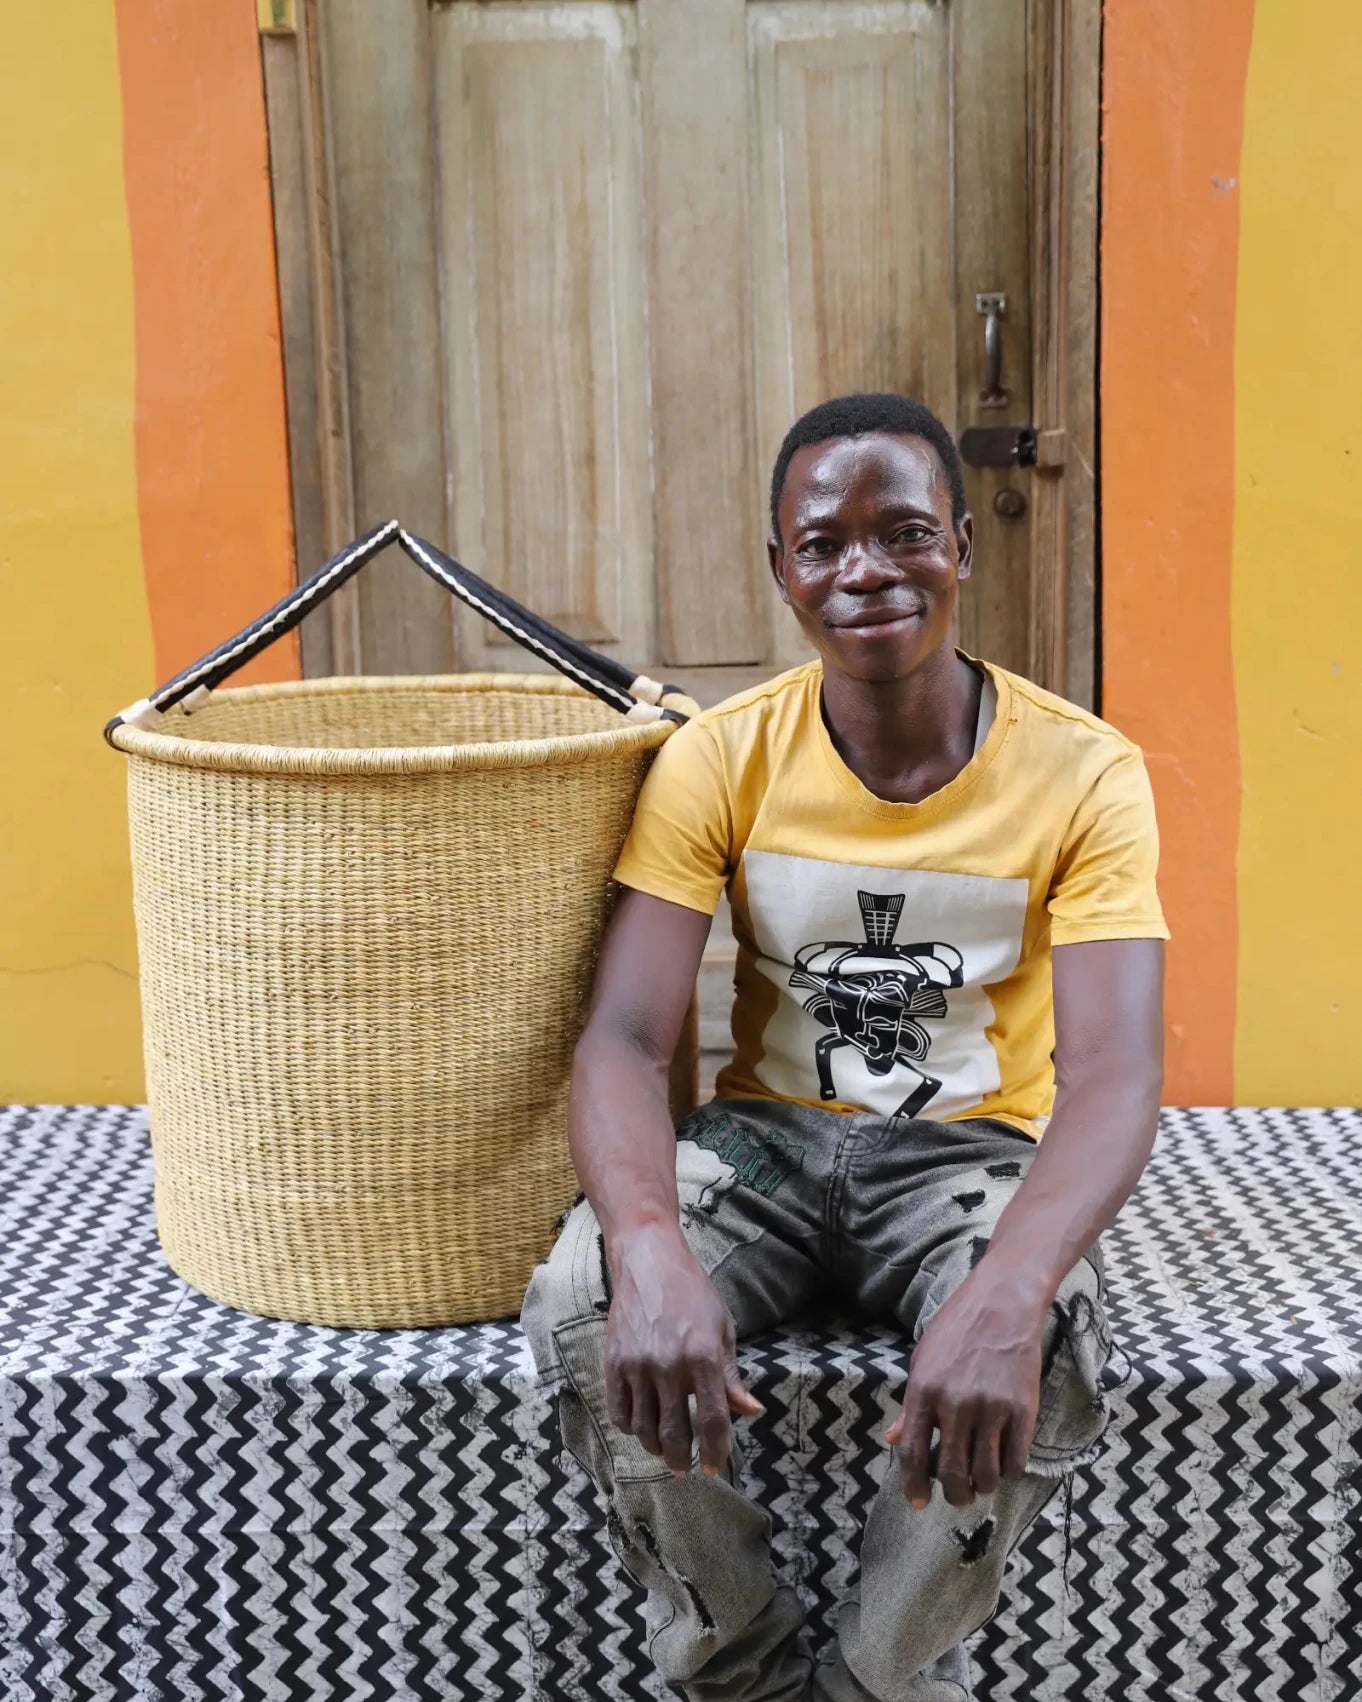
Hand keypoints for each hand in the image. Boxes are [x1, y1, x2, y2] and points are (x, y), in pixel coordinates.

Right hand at [604, 1226, 763, 1476]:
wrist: (649, 1262)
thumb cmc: (692, 1293)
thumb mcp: (722, 1328)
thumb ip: (732, 1376)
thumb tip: (752, 1411)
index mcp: (703, 1357)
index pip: (713, 1420)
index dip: (715, 1451)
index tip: (712, 1466)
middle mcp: (669, 1366)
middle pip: (674, 1433)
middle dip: (680, 1459)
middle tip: (684, 1467)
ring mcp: (638, 1365)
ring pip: (644, 1428)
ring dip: (655, 1447)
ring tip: (663, 1449)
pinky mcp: (614, 1363)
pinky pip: (619, 1411)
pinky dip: (630, 1427)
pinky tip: (641, 1426)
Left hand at [885, 1271, 1049, 1509]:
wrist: (1003, 1301)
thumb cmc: (957, 1327)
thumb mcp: (922, 1359)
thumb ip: (910, 1404)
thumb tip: (893, 1440)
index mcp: (924, 1391)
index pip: (912, 1452)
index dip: (914, 1484)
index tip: (918, 1502)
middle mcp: (955, 1404)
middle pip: (950, 1471)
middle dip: (953, 1494)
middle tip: (957, 1496)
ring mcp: (991, 1408)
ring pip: (985, 1473)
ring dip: (981, 1487)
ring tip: (980, 1484)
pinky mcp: (1023, 1409)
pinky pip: (1014, 1460)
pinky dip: (1008, 1473)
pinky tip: (1003, 1467)